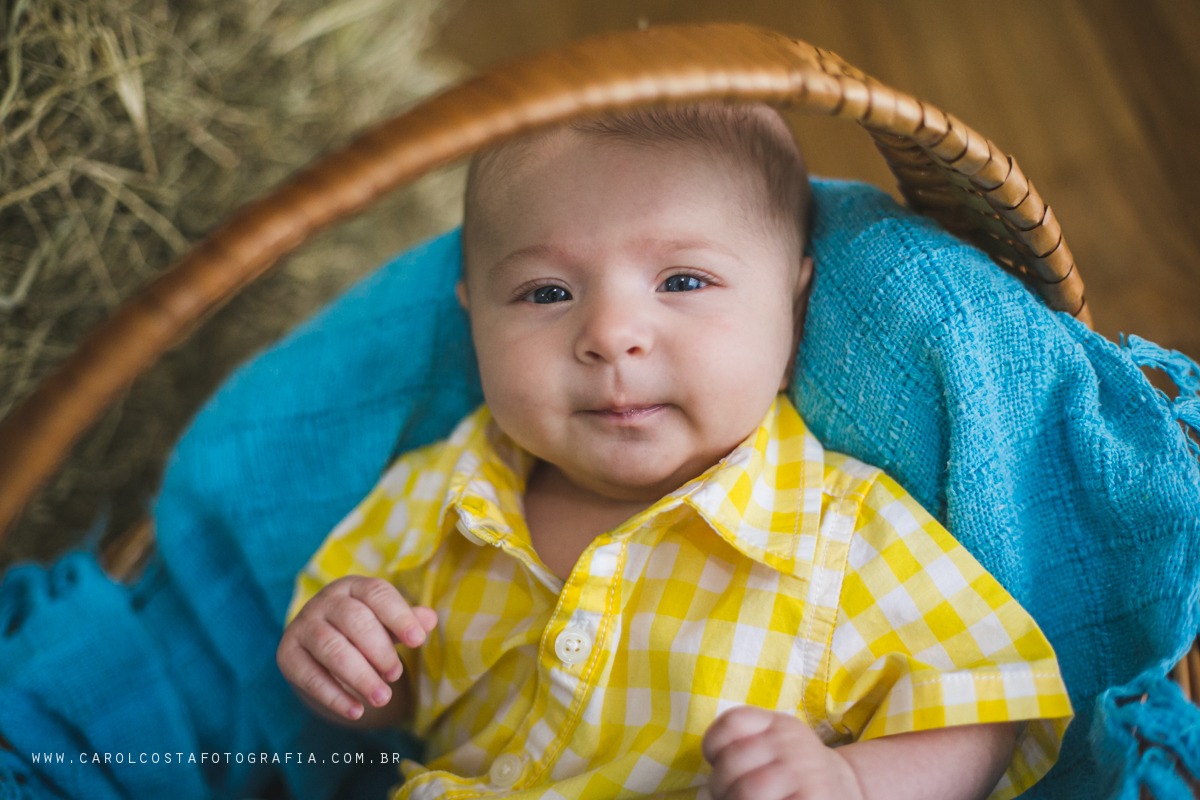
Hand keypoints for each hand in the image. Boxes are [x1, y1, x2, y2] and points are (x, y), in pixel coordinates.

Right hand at [277, 576, 437, 721]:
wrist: (319, 648)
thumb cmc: (364, 630)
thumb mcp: (387, 623)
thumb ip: (407, 622)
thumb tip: (429, 619)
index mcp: (353, 586)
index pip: (377, 593)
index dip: (398, 616)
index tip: (417, 641)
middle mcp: (325, 601)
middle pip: (354, 620)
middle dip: (379, 650)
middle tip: (396, 675)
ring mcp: (302, 626)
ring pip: (331, 648)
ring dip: (359, 676)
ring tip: (383, 698)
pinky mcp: (287, 654)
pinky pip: (310, 677)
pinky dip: (335, 697)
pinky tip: (357, 711)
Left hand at [702, 706, 863, 799]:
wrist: (848, 790)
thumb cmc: (797, 776)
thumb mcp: (775, 749)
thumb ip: (744, 753)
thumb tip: (706, 792)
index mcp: (778, 724)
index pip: (733, 722)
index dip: (713, 744)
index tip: (715, 760)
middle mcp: (792, 742)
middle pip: (733, 761)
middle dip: (720, 786)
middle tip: (728, 796)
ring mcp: (804, 771)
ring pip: (748, 790)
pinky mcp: (813, 797)